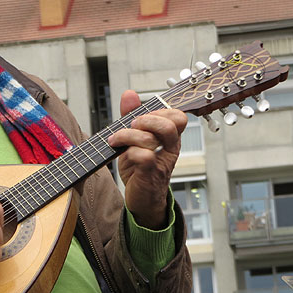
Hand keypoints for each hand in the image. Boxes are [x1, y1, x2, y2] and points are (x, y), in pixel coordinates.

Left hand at [107, 90, 186, 228]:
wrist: (141, 198)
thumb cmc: (139, 167)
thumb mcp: (134, 137)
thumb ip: (131, 115)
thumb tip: (130, 93)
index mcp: (169, 137)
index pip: (177, 116)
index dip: (159, 111)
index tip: (141, 116)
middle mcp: (170, 148)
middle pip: (172, 124)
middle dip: (146, 119)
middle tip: (132, 124)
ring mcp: (161, 162)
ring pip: (150, 139)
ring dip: (127, 135)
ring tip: (115, 140)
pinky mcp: (150, 175)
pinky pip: (143, 156)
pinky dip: (129, 152)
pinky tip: (121, 155)